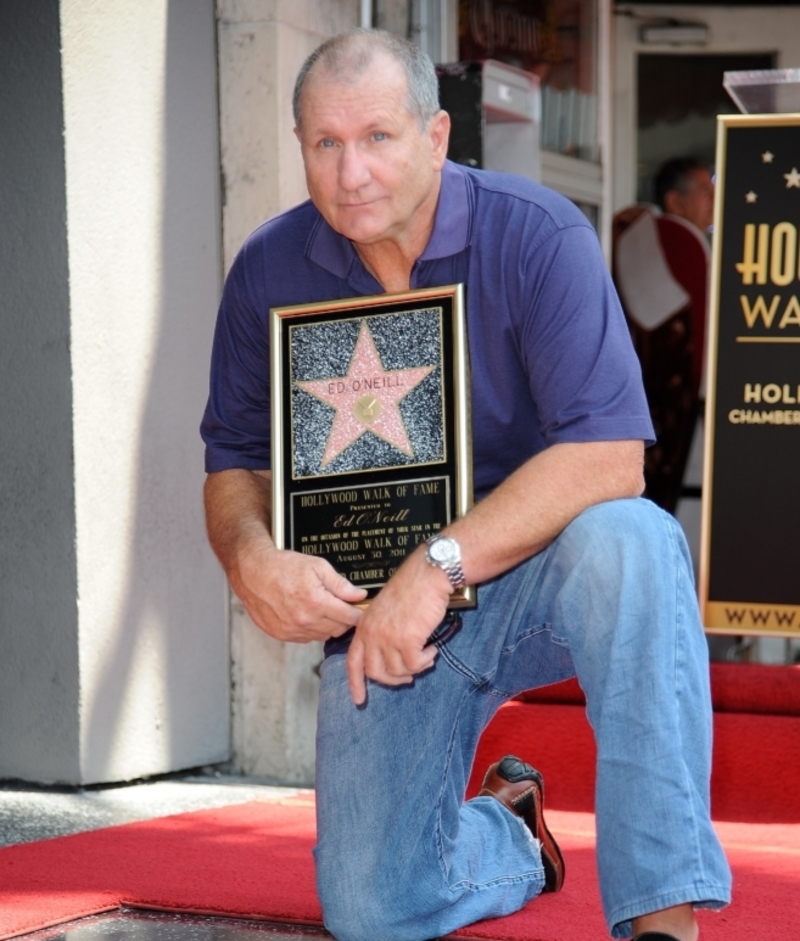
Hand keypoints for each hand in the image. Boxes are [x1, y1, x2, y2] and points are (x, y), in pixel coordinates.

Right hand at [232, 536, 366, 642]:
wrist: (253, 572)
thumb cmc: (284, 566)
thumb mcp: (317, 566)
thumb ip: (340, 584)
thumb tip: (359, 595)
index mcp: (317, 603)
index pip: (350, 617)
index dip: (358, 613)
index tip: (359, 609)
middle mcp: (305, 620)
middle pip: (338, 629)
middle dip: (344, 619)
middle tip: (342, 606)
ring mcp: (292, 630)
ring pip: (323, 635)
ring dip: (328, 625)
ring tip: (323, 609)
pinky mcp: (282, 635)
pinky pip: (306, 638)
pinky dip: (312, 629)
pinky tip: (308, 615)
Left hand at [346, 548, 452, 704]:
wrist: (427, 575)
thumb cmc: (411, 589)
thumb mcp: (385, 610)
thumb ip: (381, 631)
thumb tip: (388, 657)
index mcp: (364, 626)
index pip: (353, 662)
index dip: (355, 683)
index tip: (359, 700)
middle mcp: (372, 634)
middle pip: (375, 673)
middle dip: (393, 680)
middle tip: (408, 676)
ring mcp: (388, 638)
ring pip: (397, 671)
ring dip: (414, 668)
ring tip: (425, 656)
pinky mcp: (407, 640)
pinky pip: (414, 665)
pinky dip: (425, 661)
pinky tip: (432, 649)